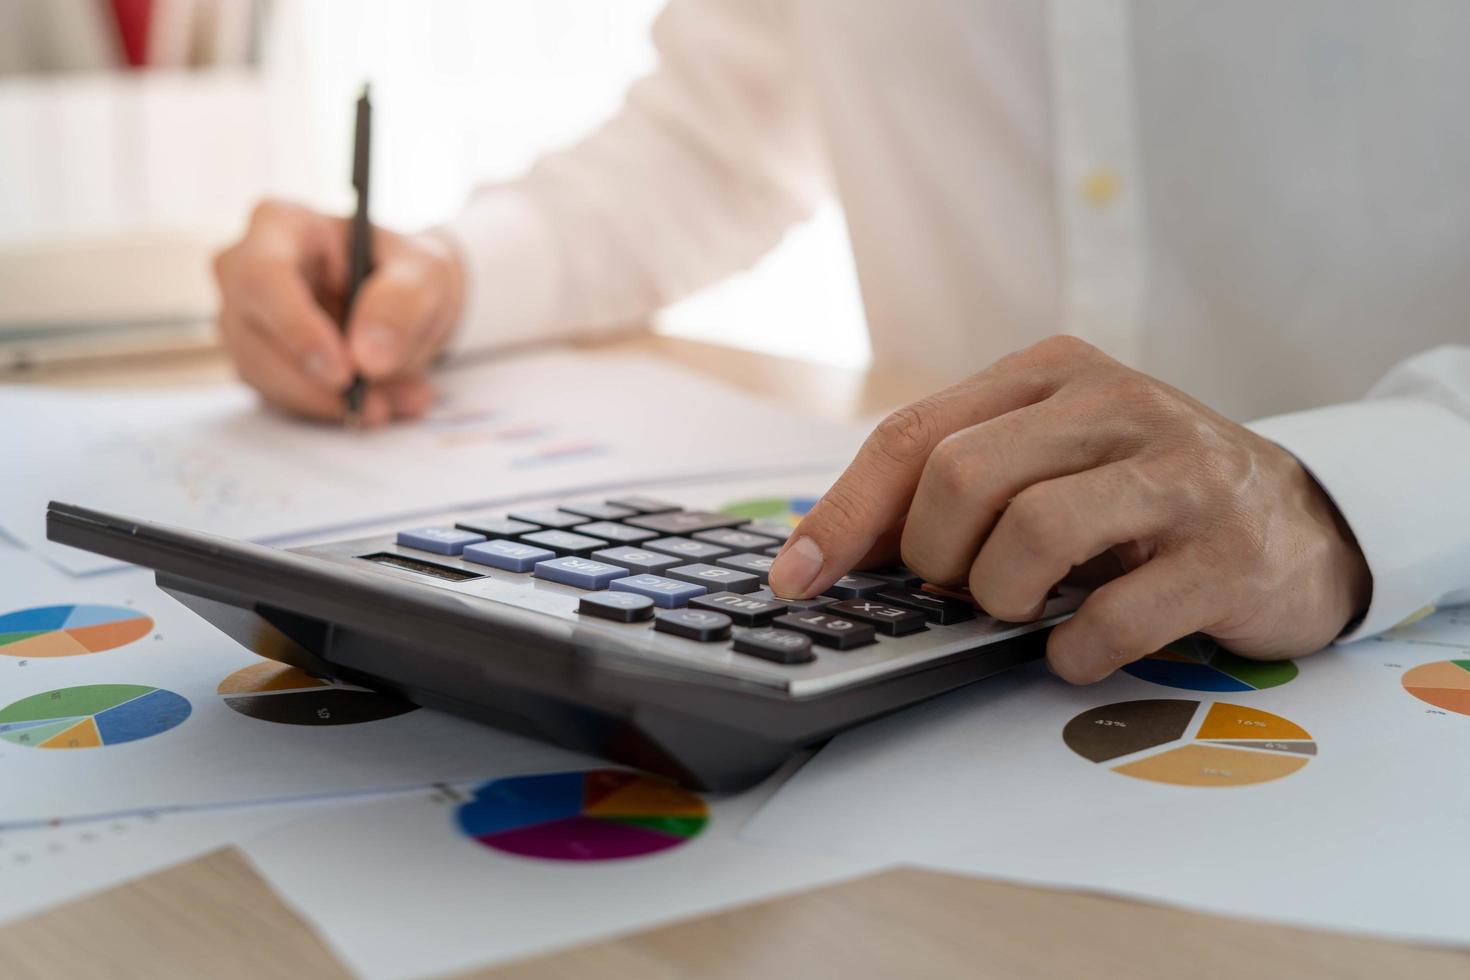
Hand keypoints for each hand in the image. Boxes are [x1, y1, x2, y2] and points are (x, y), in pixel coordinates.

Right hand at [213, 200, 464, 424]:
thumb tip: (368, 357)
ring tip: (397, 402)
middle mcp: (246, 270)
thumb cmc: (407, 270)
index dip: (297, 329)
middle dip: (315, 383)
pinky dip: (332, 410)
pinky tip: (383, 404)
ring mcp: (247, 319)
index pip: (264, 277)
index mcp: (280, 225)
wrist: (411, 300)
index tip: (343, 372)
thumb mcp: (425, 272)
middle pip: (251, 335)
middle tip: (378, 407)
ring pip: (263, 375)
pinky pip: (282, 398)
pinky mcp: (260, 362)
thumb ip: (402, 303)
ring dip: (330, 403)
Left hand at [768, 335, 1371, 682]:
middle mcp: (1114, 404)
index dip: (841, 517)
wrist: (1297, 520)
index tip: (794, 580)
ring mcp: (1178, 471)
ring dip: (1004, 599)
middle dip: (935, 558)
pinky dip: (1075, 651)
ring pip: (1032, 533)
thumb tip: (834, 553)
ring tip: (1027, 609)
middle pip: (960, 479)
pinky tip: (1079, 648)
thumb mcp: (1048, 463)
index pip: (912, 436)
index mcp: (1050, 375)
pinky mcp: (1228, 549)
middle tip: (963, 589)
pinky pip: (1115, 614)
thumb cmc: (1140, 497)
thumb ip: (954, 489)